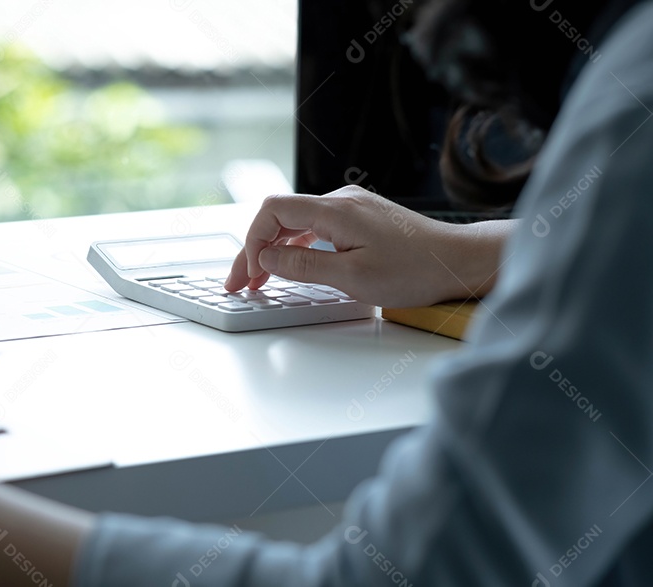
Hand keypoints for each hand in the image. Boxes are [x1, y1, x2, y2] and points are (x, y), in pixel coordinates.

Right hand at [225, 186, 513, 307]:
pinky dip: (294, 245)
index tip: (249, 273)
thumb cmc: (416, 270)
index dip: (252, 241)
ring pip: (295, 222)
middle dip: (254, 249)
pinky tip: (289, 263)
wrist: (458, 261)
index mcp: (335, 209)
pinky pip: (313, 226)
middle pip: (279, 216)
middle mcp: (340, 200)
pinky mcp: (358, 218)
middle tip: (239, 283)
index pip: (272, 211)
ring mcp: (350, 207)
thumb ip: (304, 265)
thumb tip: (267, 257)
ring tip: (258, 278)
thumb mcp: (353, 278)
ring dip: (272, 249)